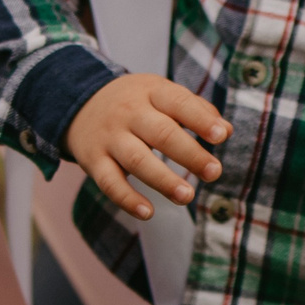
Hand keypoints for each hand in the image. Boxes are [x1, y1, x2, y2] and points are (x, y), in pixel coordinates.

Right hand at [63, 74, 229, 220]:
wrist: (78, 101)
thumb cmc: (136, 102)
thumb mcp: (161, 93)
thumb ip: (195, 109)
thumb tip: (226, 131)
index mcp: (151, 92)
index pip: (179, 103)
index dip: (200, 119)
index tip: (220, 136)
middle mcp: (129, 113)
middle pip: (161, 133)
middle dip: (189, 154)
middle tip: (214, 172)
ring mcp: (110, 137)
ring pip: (137, 160)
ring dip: (163, 180)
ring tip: (187, 196)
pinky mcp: (93, 160)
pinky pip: (109, 182)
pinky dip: (127, 200)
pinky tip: (148, 213)